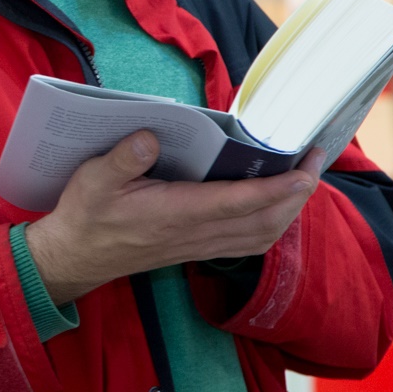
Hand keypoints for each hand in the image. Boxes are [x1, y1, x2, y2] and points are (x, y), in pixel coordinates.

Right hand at [24, 131, 324, 304]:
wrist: (76, 256)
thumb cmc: (85, 214)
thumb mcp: (92, 178)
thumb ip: (122, 158)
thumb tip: (151, 136)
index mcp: (173, 213)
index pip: (237, 203)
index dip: (276, 189)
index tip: (305, 170)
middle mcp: (194, 234)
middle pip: (263, 222)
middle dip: (296, 194)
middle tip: (316, 160)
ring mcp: (199, 245)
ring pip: (261, 236)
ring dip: (289, 210)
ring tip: (304, 178)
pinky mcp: (197, 249)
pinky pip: (249, 243)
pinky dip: (272, 224)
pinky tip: (276, 205)